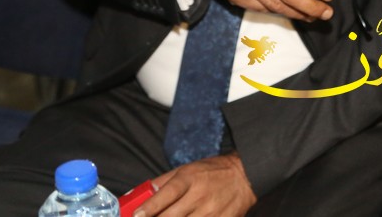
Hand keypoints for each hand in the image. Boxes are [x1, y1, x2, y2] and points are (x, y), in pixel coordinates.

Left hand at [134, 153, 256, 216]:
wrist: (245, 177)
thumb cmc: (212, 172)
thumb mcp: (186, 169)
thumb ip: (163, 182)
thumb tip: (140, 194)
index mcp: (189, 178)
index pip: (165, 195)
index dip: (148, 208)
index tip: (136, 215)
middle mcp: (199, 196)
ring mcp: (210, 212)